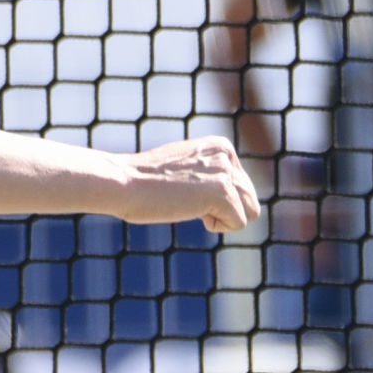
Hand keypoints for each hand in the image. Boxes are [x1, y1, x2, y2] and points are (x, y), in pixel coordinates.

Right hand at [119, 136, 261, 232]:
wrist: (124, 181)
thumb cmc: (144, 181)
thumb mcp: (184, 169)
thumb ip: (209, 174)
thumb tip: (228, 197)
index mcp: (221, 146)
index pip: (242, 186)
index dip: (215, 199)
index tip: (185, 190)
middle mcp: (227, 155)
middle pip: (249, 199)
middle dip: (223, 209)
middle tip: (188, 201)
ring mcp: (226, 172)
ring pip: (249, 211)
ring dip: (221, 217)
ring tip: (190, 206)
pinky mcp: (223, 192)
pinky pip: (238, 223)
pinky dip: (215, 225)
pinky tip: (191, 212)